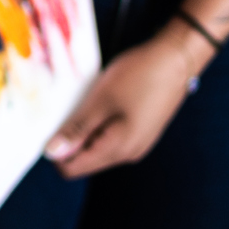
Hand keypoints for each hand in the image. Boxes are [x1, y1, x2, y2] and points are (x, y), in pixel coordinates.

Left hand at [43, 21, 210, 178]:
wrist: (177, 59)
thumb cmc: (139, 75)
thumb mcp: (100, 100)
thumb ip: (77, 129)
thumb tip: (52, 153)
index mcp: (117, 149)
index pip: (72, 169)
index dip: (56, 150)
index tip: (52, 122)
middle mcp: (128, 153)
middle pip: (84, 160)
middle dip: (70, 137)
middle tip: (70, 105)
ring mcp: (136, 143)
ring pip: (97, 146)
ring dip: (85, 127)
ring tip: (88, 99)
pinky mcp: (140, 131)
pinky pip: (110, 136)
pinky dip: (99, 121)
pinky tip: (103, 99)